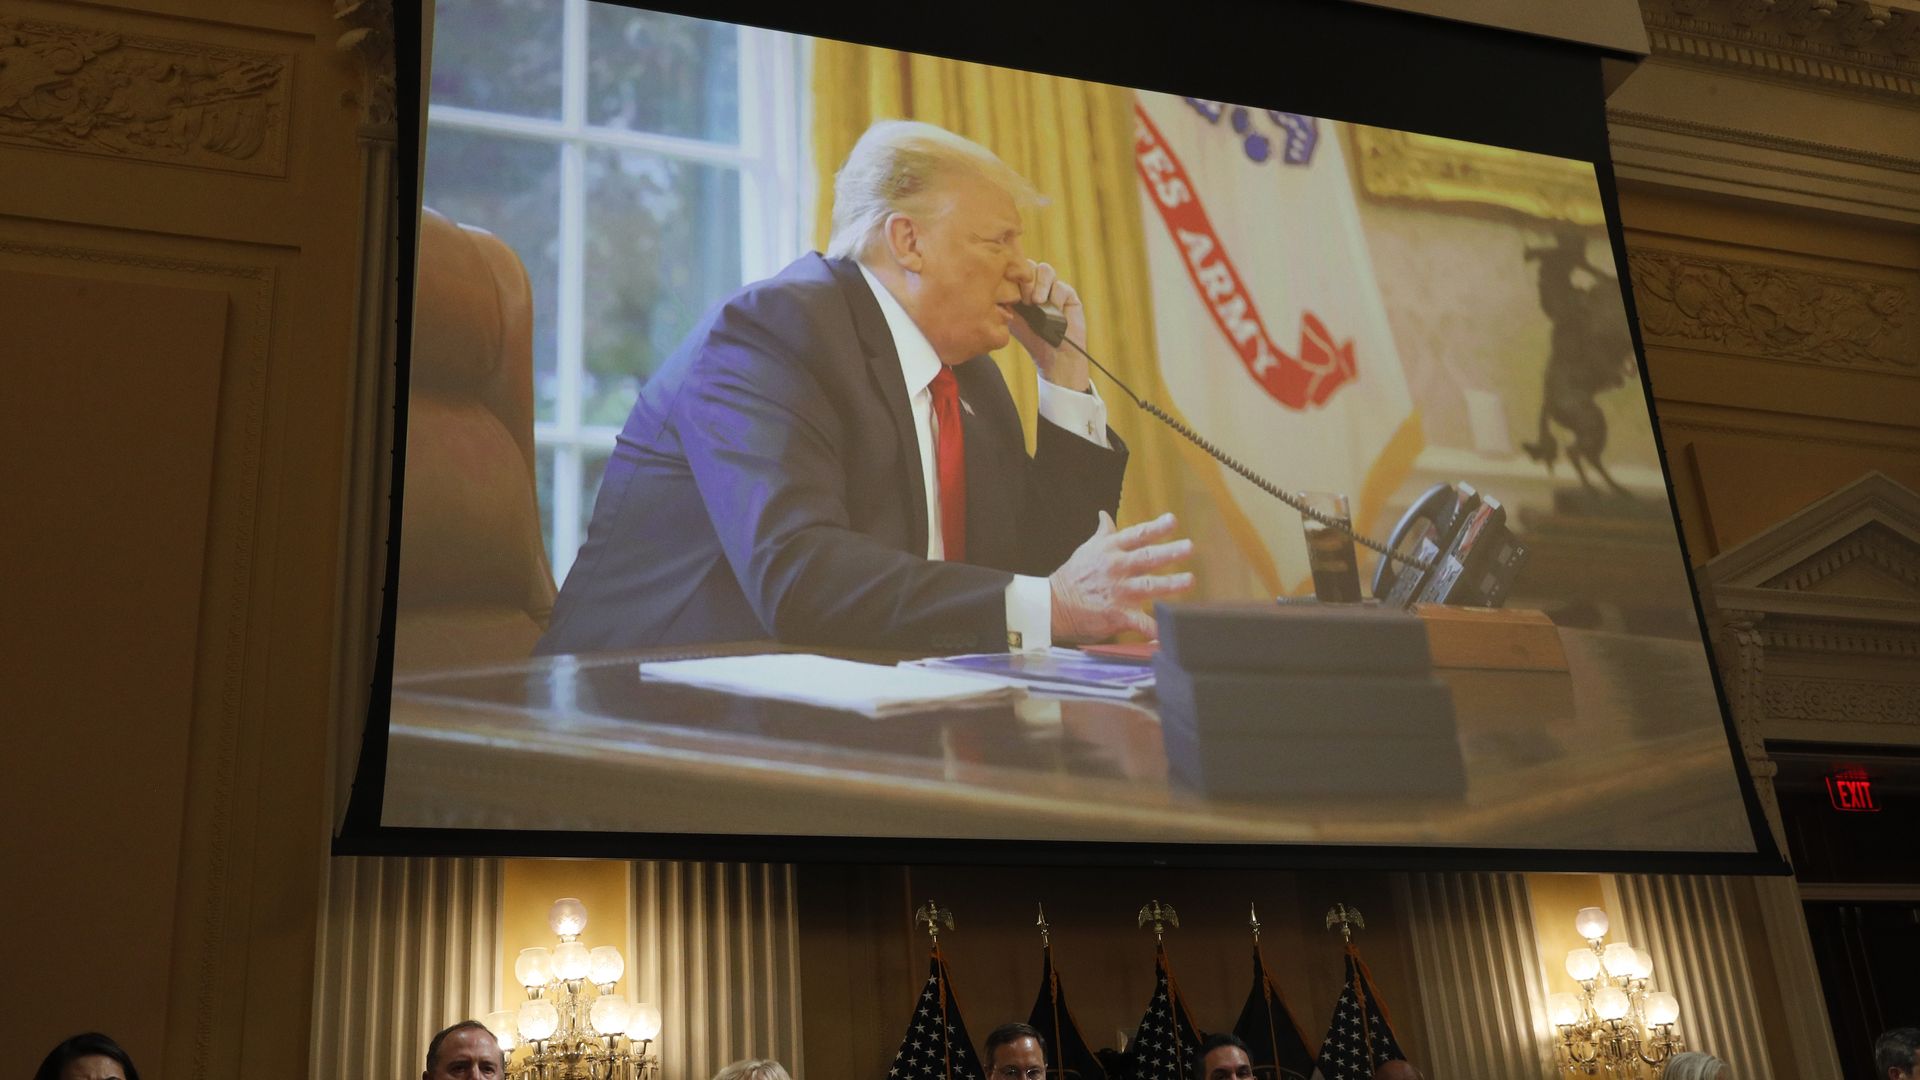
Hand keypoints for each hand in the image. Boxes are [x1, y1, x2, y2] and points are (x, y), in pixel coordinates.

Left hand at [1006, 260, 1089, 391]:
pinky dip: (1055, 297)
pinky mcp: (1068, 294)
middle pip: (1030, 264)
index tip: (1010, 291)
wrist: (1053, 354)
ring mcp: (1053, 288)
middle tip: (1025, 300)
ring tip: (1037, 302)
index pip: (1015, 268)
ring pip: (1045, 270)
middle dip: (1026, 280)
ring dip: (1040, 285)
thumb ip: (1006, 299)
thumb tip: (996, 283)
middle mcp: (1037, 284)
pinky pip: (1061, 286)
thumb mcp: (1012, 317)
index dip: (1012, 273)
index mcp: (1021, 288)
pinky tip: (1053, 310)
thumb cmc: (1031, 338)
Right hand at [1049, 512, 1193, 642]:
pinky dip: (1154, 629)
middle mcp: (1116, 568)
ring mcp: (1118, 591)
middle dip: (1169, 552)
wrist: (1054, 604)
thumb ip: (1103, 534)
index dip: (1156, 527)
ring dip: (1171, 584)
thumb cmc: (1073, 575)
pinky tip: (1167, 633)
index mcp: (1110, 550)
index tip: (1173, 520)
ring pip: (1150, 586)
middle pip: (1147, 558)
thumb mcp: (1087, 549)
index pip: (1137, 535)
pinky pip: (1141, 623)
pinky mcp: (1117, 614)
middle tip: (1189, 547)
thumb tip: (1105, 515)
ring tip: (1189, 580)